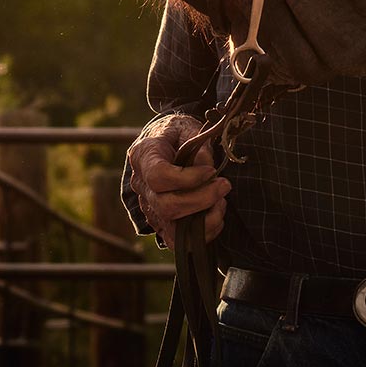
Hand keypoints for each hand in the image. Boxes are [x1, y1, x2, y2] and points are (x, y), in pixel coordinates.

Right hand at [126, 114, 229, 246]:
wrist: (165, 143)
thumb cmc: (176, 134)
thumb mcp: (186, 127)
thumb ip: (197, 142)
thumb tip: (207, 166)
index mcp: (143, 156)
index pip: (158, 176)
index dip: (188, 178)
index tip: (211, 171)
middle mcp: (141, 185)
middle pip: (165, 206)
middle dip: (201, 200)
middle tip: (224, 185)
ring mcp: (149, 207)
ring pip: (172, 228)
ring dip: (205, 219)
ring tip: (222, 201)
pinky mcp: (160, 223)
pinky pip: (178, 240)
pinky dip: (202, 233)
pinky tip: (215, 215)